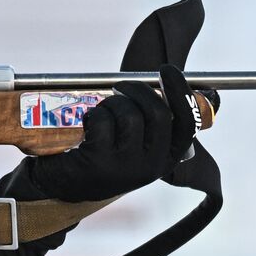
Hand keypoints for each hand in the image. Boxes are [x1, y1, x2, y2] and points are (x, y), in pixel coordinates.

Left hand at [29, 64, 201, 202]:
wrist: (67, 185)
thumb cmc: (106, 155)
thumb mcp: (138, 144)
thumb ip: (153, 120)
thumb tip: (163, 81)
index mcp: (167, 159)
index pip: (187, 123)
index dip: (181, 92)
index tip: (167, 70)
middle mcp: (152, 167)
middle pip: (158, 112)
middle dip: (138, 90)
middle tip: (120, 87)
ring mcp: (126, 167)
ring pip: (129, 114)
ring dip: (112, 103)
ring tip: (102, 112)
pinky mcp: (100, 163)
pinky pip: (103, 120)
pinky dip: (93, 114)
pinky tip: (87, 125)